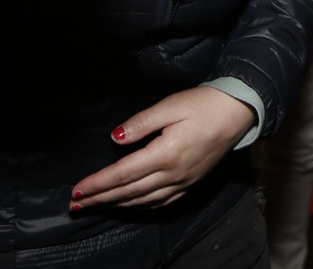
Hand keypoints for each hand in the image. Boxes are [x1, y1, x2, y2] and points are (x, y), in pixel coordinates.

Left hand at [70, 87, 256, 210]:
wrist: (237, 113)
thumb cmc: (202, 105)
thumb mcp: (169, 107)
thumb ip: (140, 123)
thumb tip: (116, 138)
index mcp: (165, 155)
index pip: (122, 174)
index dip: (98, 184)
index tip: (77, 190)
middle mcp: (173, 175)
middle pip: (128, 193)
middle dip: (100, 200)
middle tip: (76, 206)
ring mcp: (183, 182)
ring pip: (143, 201)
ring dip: (116, 205)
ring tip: (96, 206)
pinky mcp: (191, 183)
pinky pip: (160, 202)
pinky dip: (139, 206)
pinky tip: (129, 205)